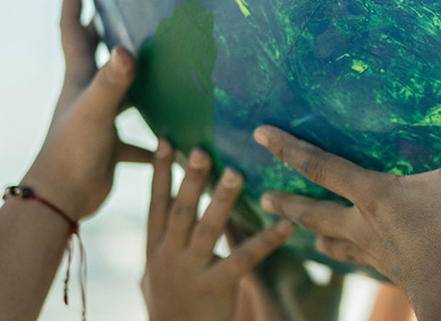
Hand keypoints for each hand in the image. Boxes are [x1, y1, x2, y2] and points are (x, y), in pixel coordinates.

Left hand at [21, 0, 153, 218]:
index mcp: (79, 78)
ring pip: (119, 91)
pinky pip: (136, 136)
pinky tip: (177, 139)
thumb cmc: (73, 152)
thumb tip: (126, 49)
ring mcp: (98, 119)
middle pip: (93, 52)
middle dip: (104, 25)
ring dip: (136, 77)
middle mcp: (86, 93)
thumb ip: (113, 82)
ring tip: (163, 61)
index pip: (74, 27)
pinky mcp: (109, 146)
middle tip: (121, 2)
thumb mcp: (96, 112)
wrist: (61, 199)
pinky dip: (154, 136)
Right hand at [142, 142, 294, 320]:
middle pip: (179, 210)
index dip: (158, 171)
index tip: (165, 139)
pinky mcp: (215, 287)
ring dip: (222, 201)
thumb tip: (166, 203)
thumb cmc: (169, 302)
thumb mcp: (154, 268)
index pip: (156, 202)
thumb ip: (163, 237)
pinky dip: (266, 240)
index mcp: (154, 246)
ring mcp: (190, 271)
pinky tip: (286, 224)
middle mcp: (168, 255)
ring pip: (206, 230)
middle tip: (201, 149)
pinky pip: (244, 259)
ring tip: (237, 173)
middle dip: (190, 180)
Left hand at [255, 82, 440, 320]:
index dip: (289, 148)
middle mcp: (364, 225)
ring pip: (333, 240)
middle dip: (287, 201)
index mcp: (373, 196)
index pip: (321, 166)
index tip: (257, 134)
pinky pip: (360, 260)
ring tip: (297, 228)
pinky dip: (347, 255)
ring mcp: (374, 252)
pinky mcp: (390, 271)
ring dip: (312, 230)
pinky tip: (350, 255)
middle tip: (262, 196)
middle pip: (314, 210)